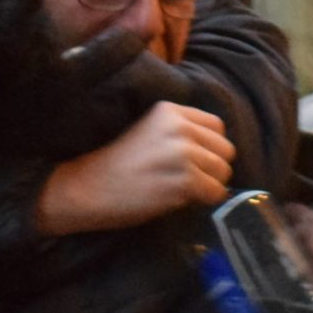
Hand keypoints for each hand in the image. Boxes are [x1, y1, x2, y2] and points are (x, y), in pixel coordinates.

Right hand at [36, 101, 232, 234]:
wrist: (87, 187)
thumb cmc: (117, 164)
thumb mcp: (149, 132)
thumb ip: (182, 132)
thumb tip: (219, 151)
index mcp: (170, 110)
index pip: (217, 126)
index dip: (208, 147)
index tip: (190, 161)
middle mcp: (180, 127)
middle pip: (225, 149)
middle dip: (212, 167)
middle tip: (186, 179)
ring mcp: (183, 153)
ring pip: (223, 172)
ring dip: (208, 185)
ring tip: (180, 189)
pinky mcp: (184, 180)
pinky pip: (216, 193)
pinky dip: (203, 201)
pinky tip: (180, 200)